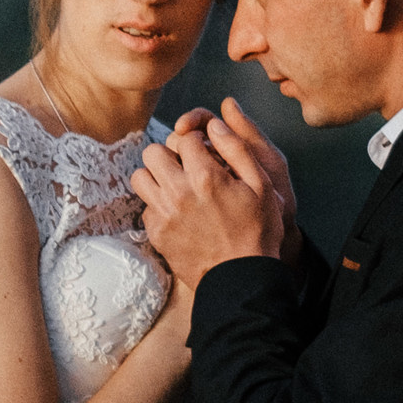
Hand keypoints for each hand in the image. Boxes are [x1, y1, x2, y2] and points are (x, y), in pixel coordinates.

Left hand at [131, 122, 284, 287]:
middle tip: (185, 166)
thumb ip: (237, 149)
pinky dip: (157, 204)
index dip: (196, 141)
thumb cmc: (257, 231)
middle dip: (169, 154)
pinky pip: (145, 207)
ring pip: (140, 177)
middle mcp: (178, 193)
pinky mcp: (156, 233)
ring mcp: (164, 214)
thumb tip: (215, 124)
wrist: (241, 278)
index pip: (185, 138)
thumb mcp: (262, 186)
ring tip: (176, 185)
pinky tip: (177, 211)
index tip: (204, 151)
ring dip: (156, 176)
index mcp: (206, 177)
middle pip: (153, 152)